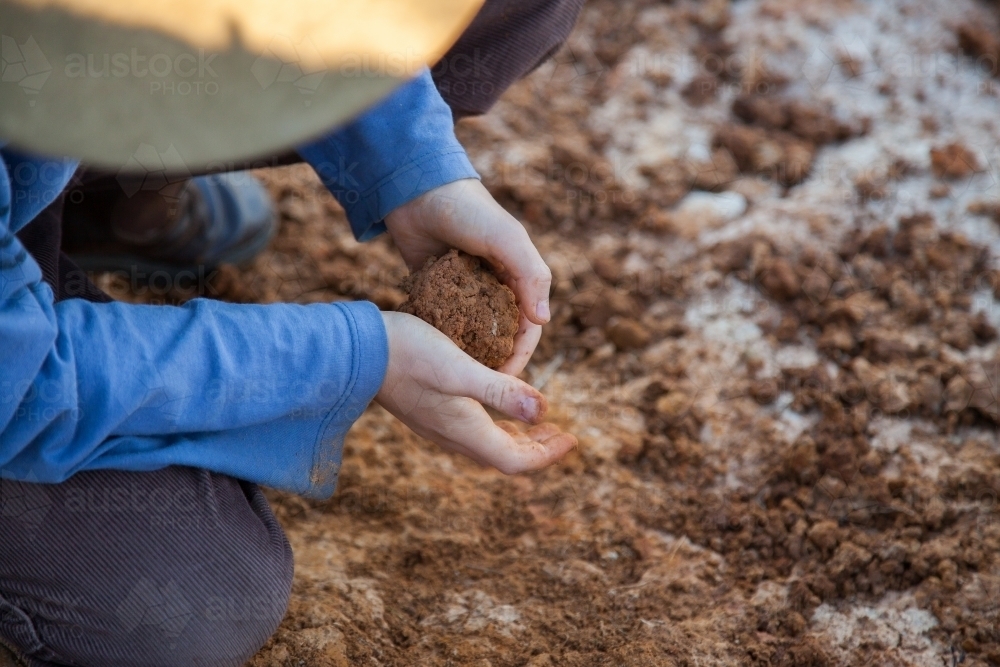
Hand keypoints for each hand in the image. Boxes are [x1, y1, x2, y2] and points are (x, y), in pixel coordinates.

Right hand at [376, 311, 575, 473]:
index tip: (571, 439)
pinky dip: (495, 423)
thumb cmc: (409, 354)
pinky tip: (497, 401)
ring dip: (517, 437)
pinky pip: (471, 430)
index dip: (547, 454)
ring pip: (487, 443)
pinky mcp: (427, 412)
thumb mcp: (460, 369)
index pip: (516, 461)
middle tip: (561, 434)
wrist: (356, 352)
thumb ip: (501, 391)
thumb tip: (545, 411)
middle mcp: (452, 436)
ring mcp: (437, 426)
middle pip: (504, 456)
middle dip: (536, 448)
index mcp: (465, 430)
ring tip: (537, 421)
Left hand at [385, 179, 550, 375]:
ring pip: (473, 329)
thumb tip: (543, 321)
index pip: (528, 325)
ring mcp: (464, 286)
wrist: (416, 188)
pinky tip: (433, 353)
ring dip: (469, 350)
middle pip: (502, 332)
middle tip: (479, 383)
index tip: (505, 380)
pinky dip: (441, 333)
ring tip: (456, 376)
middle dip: (495, 359)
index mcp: (518, 273)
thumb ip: (530, 275)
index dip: (521, 353)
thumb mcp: (506, 239)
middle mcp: (494, 283)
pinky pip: (442, 317)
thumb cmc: (467, 210)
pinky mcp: (436, 285)